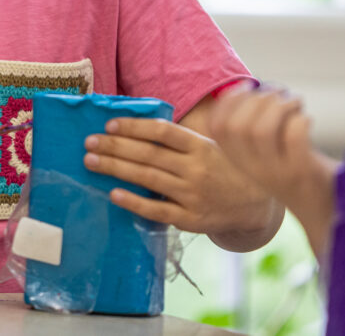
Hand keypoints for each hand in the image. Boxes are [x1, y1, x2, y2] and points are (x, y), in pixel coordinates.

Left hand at [82, 115, 273, 237]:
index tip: (109, 124)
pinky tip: (113, 194)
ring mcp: (193, 195)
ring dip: (115, 168)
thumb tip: (136, 124)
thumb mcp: (211, 145)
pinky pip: (157, 210)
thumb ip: (180, 138)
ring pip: (147, 178)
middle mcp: (196, 169)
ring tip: (91, 161)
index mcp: (201, 146)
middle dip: (115, 146)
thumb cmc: (223, 167)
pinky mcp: (191, 219)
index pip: (162, 132)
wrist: (255, 205)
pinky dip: (134, 202)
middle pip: (148, 154)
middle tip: (89, 142)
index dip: (134, 126)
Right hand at [208, 83, 337, 256]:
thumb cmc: (297, 169)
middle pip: (237, 126)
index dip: (228, 101)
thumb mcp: (267, 153)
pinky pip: (293, 137)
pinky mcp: (301, 173)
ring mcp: (276, 172)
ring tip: (295, 102)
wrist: (326, 211)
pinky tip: (307, 119)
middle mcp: (253, 168)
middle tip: (280, 94)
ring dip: (279, 106)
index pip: (217, 127)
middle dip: (258, 99)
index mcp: (240, 161)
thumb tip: (249, 88)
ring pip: (261, 130)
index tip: (249, 87)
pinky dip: (300, 119)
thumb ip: (254, 127)